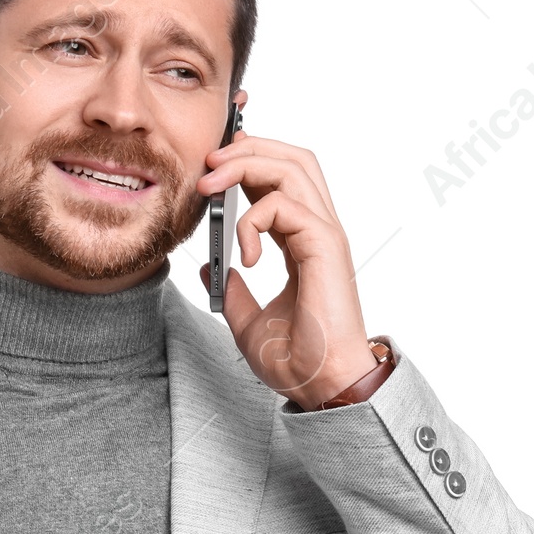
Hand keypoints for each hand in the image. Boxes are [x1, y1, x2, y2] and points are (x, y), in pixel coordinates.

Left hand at [197, 131, 377, 408]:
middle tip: (208, 161)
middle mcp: (318, 231)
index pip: (281, 182)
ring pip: (294, 168)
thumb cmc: (296, 359)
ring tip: (211, 184)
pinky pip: (286, 206)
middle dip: (249, 148)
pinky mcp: (326, 246)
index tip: (212, 167)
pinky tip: (244, 254)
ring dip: (247, 165)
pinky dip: (254, 220)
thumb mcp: (246, 321)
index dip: (250, 163)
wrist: (320, 384)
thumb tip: (209, 270)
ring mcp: (325, 235)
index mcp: (303, 243)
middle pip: (293, 159)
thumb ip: (231, 291)